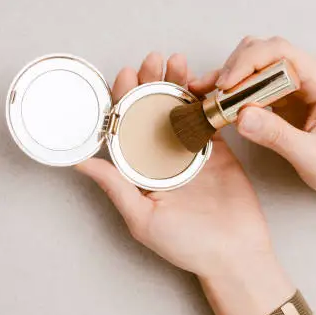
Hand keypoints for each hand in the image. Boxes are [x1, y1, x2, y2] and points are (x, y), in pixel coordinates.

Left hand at [77, 52, 292, 314]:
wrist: (235, 254)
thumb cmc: (187, 246)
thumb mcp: (143, 219)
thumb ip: (116, 187)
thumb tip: (80, 163)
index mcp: (140, 171)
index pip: (126, 127)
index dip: (123, 99)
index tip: (126, 74)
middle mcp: (161, 158)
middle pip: (151, 111)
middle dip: (150, 82)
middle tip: (153, 60)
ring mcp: (190, 152)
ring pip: (179, 109)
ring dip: (176, 83)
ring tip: (176, 62)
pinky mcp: (216, 151)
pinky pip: (208, 119)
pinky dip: (205, 98)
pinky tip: (201, 80)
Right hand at [191, 36, 315, 198]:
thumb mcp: (311, 156)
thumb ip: (277, 136)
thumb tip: (242, 116)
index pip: (280, 52)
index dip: (248, 63)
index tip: (226, 86)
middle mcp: (307, 73)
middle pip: (262, 50)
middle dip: (234, 68)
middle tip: (216, 96)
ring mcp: (293, 81)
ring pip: (254, 62)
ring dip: (229, 76)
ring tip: (208, 96)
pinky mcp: (282, 93)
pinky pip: (252, 81)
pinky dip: (233, 89)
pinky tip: (217, 101)